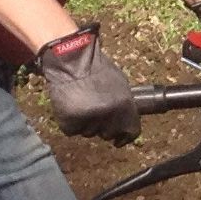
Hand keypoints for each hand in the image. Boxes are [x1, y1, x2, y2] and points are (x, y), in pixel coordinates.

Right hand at [34, 25, 140, 143]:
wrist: (70, 59)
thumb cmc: (96, 68)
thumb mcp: (120, 84)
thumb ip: (124, 105)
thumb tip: (126, 121)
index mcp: (125, 106)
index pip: (131, 132)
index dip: (124, 137)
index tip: (118, 140)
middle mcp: (108, 115)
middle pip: (108, 134)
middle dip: (103, 127)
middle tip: (94, 109)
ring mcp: (88, 119)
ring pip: (89, 132)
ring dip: (85, 123)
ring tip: (81, 101)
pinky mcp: (69, 122)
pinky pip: (72, 130)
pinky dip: (70, 121)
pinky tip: (70, 105)